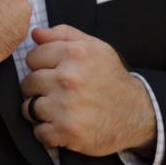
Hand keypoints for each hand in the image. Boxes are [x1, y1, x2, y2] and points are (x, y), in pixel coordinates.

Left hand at [21, 25, 156, 157]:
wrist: (137, 112)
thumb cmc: (111, 77)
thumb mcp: (94, 47)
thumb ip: (63, 34)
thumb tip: (35, 32)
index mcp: (73, 53)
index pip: (32, 58)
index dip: (41, 66)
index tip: (54, 72)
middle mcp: (68, 78)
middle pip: (28, 83)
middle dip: (38, 88)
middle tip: (56, 92)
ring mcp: (66, 106)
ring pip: (28, 107)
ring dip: (39, 111)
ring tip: (57, 109)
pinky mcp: (66, 131)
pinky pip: (39, 132)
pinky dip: (47, 132)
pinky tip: (61, 125)